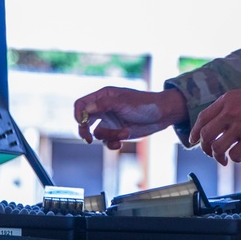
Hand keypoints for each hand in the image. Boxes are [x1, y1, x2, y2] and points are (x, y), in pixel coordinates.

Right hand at [73, 86, 187, 149]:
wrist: (162, 115)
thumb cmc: (144, 104)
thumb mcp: (123, 103)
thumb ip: (103, 105)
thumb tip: (86, 109)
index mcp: (103, 96)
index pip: (82, 104)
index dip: (78, 114)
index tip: (82, 124)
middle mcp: (104, 108)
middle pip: (84, 121)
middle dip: (86, 131)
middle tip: (89, 139)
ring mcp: (110, 121)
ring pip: (97, 133)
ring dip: (109, 136)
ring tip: (124, 133)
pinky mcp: (116, 132)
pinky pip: (106, 141)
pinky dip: (112, 143)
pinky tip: (121, 142)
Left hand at [189, 75, 240, 165]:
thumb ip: (230, 108)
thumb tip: (218, 128)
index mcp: (227, 99)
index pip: (203, 118)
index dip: (195, 132)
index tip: (194, 141)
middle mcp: (230, 111)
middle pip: (206, 135)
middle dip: (205, 148)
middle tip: (210, 153)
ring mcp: (240, 124)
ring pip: (217, 147)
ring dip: (218, 157)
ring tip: (225, 159)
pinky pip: (235, 154)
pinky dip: (236, 158)